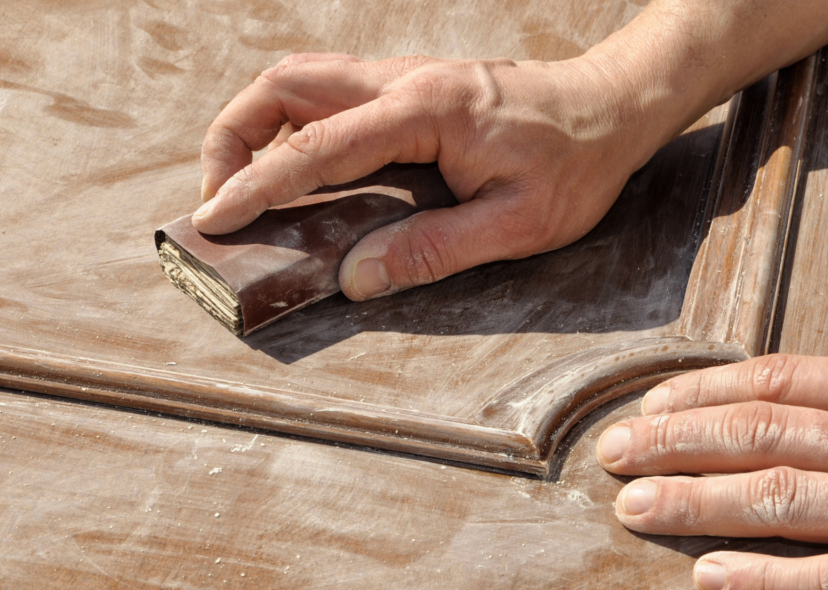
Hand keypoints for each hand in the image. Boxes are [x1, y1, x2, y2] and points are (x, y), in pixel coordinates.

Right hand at [192, 52, 661, 300]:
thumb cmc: (576, 165)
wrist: (613, 107)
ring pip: (302, 79)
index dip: (257, 185)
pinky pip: (331, 91)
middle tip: (220, 198)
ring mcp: (405, 74)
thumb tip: (355, 278)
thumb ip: (434, 250)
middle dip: (233, 136)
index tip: (214, 219)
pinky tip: (299, 164)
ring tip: (246, 184)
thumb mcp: (518, 224)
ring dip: (257, 124)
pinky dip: (293, 122)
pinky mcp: (411, 83)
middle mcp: (403, 79)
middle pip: (286, 84)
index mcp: (425, 112)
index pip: (315, 145)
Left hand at [596, 305, 827, 589]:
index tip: (647, 405)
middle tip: (612, 456)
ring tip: (633, 509)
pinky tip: (713, 582)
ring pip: (788, 496)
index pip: (783, 380)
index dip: (704, 390)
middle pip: (765, 430)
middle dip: (677, 441)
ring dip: (700, 502)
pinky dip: (774, 582)